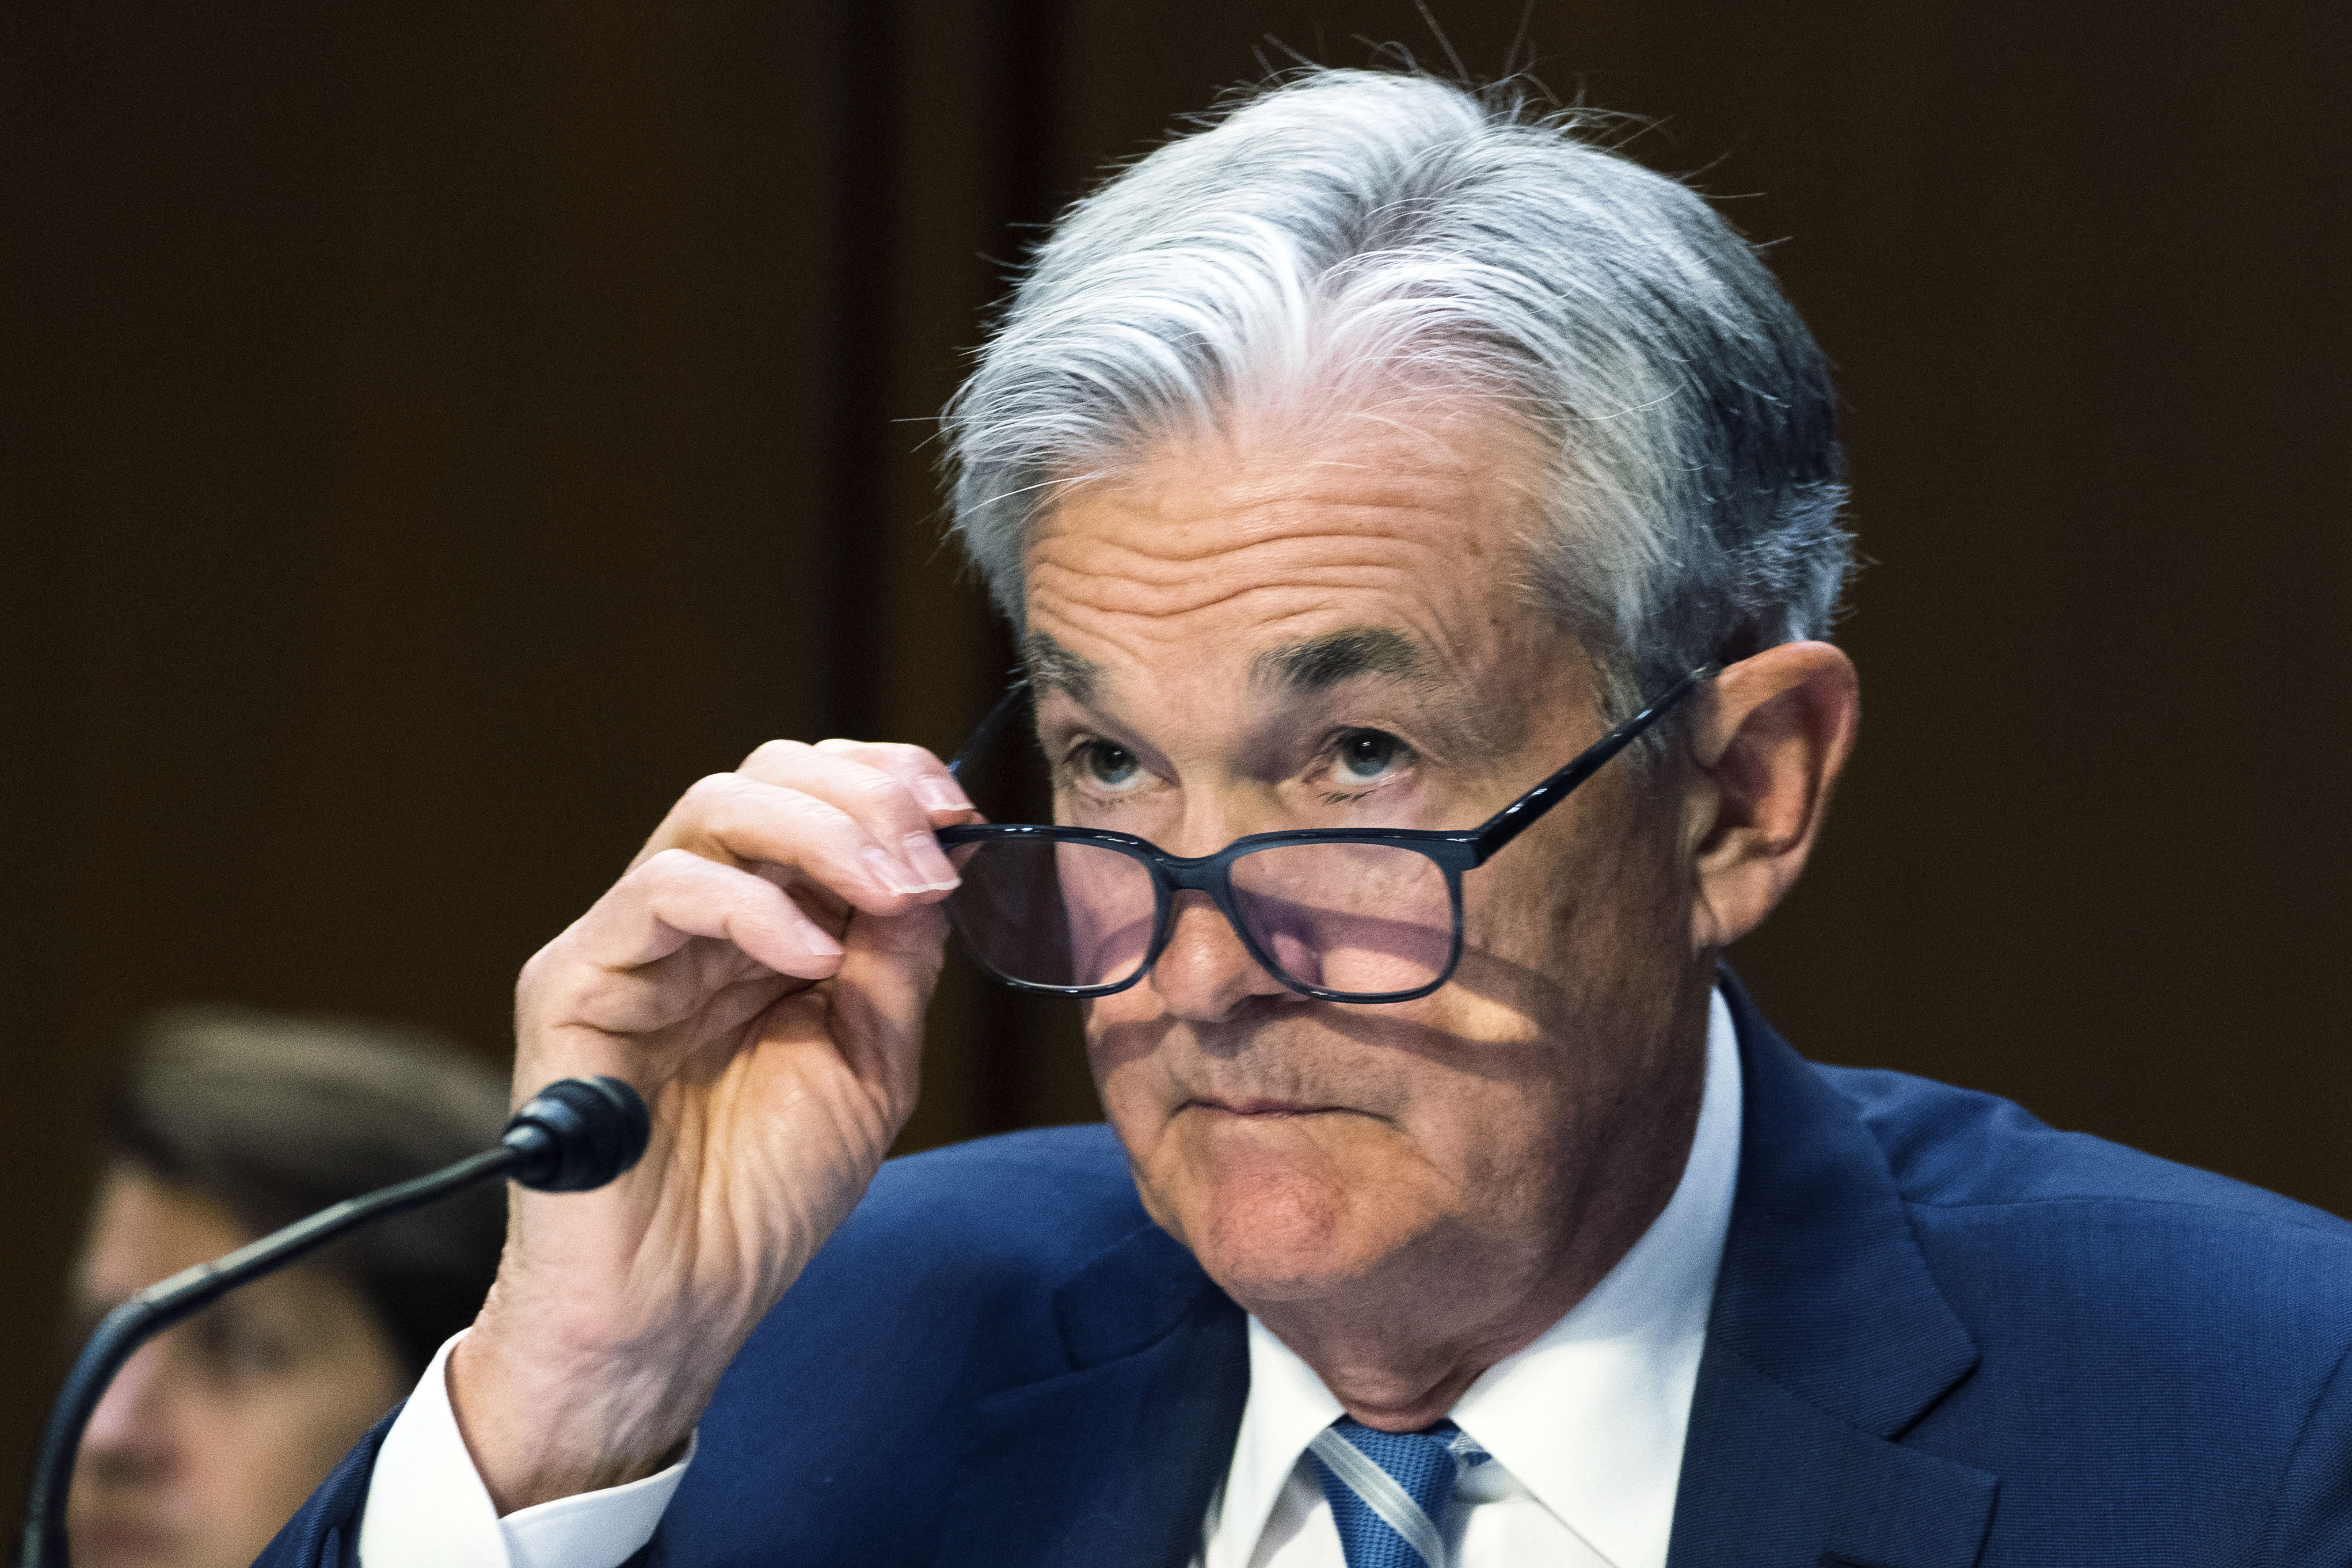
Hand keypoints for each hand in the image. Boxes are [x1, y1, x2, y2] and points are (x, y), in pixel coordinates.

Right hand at [447, 738, 974, 1510]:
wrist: (674, 1309)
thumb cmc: (762, 1199)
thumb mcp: (870, 1063)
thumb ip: (895, 961)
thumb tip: (938, 861)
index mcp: (765, 926)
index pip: (816, 796)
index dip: (889, 782)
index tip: (962, 817)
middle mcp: (695, 917)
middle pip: (766, 776)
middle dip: (865, 794)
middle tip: (932, 852)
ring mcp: (631, 941)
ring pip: (714, 808)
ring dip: (823, 832)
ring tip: (890, 890)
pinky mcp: (573, 981)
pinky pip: (661, 892)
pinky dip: (751, 907)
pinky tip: (813, 956)